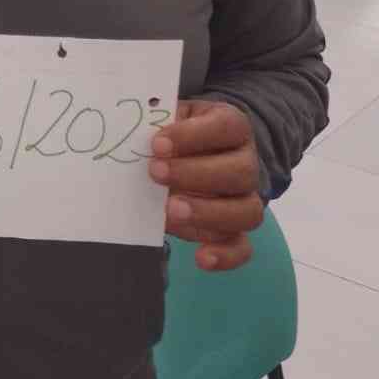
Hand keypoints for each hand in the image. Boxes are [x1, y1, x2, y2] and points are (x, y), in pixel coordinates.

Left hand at [148, 100, 262, 270]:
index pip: (227, 127)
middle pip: (241, 172)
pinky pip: (242, 247)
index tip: (157, 143)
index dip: (194, 135)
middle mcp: (246, 163)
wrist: (187, 157)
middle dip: (196, 174)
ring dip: (208, 213)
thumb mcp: (168, 120)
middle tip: (156, 173)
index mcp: (233, 128)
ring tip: (170, 211)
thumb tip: (131, 135)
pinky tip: (200, 257)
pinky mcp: (234, 230)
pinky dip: (225, 255)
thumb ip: (156, 125)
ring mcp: (244, 198)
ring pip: (247, 211)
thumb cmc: (176, 136)